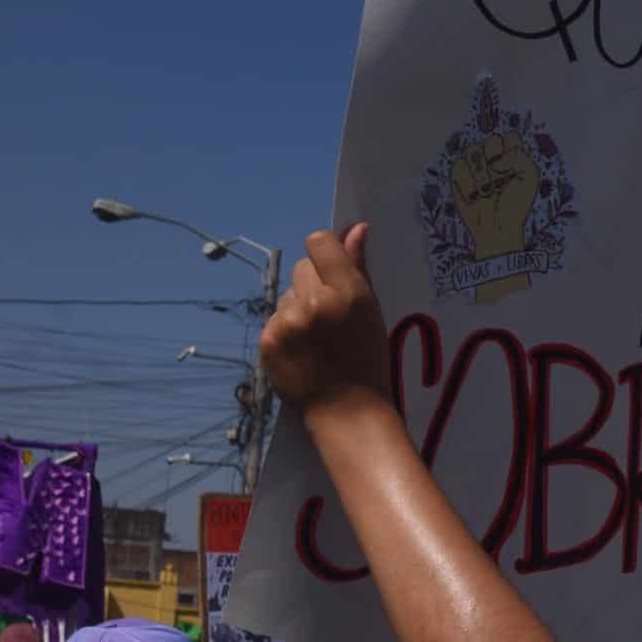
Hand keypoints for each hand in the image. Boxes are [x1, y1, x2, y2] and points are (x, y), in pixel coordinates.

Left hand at [259, 224, 390, 416]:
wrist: (348, 413)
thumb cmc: (369, 361)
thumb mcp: (372, 312)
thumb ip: (358, 268)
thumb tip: (356, 228)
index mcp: (348, 291)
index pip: (319, 243)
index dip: (326, 254)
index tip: (333, 274)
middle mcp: (315, 302)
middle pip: (302, 267)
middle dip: (314, 284)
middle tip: (330, 316)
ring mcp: (288, 322)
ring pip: (287, 295)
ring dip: (298, 308)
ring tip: (316, 339)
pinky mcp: (269, 340)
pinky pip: (275, 318)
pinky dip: (286, 330)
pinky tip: (302, 352)